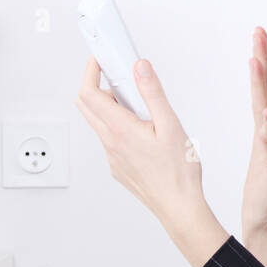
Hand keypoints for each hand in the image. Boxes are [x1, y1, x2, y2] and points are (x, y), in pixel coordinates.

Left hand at [76, 56, 225, 266]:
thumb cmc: (178, 173)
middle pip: (86, 106)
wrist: (179, 208)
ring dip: (109, 105)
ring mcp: (112, 156)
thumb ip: (152, 93)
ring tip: (138, 102)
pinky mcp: (118, 167)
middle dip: (95, 84)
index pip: (89, 93)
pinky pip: (110, 139)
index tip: (99, 58)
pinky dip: (117, 124)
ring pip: (98, 123)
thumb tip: (140, 67)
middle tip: (116, 74)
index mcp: (119, 129)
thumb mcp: (170, 125)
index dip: (90, 71)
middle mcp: (110, 143)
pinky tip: (143, 129)